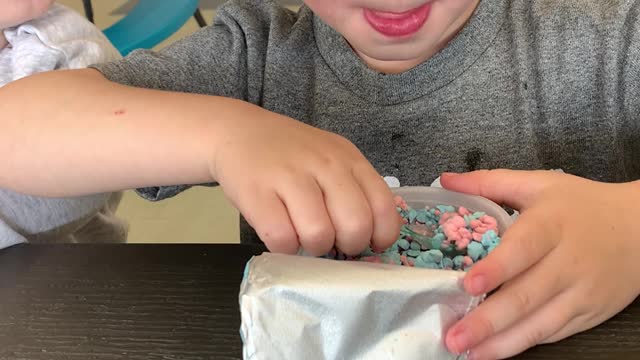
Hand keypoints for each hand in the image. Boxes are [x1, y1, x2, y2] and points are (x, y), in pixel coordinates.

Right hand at [212, 103, 399, 255]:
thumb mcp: (332, 160)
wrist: (238, 131)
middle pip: (355, 226)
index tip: (367, 244)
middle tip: (332, 241)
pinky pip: (282, 239)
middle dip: (347, 246)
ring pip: (319, 235)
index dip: (380, 237)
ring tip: (302, 235)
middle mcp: (325, 165)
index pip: (384, 207)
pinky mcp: (256, 192)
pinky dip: (284, 248)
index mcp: (349, 159)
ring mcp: (290, 176)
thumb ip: (354, 191)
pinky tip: (281, 235)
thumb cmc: (290, 155)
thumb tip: (370, 241)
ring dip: (313, 247)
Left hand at [440, 170, 639, 358]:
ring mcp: (580, 293)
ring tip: (468, 353)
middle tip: (454, 336)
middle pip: (527, 295)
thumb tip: (445, 181)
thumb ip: (489, 183)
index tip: (468, 284)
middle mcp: (567, 262)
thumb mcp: (539, 185)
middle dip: (488, 320)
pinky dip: (523, 344)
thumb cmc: (582, 206)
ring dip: (501, 342)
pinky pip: (553, 334)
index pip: (523, 248)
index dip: (497, 268)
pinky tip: (494, 351)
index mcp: (552, 225)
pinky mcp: (589, 315)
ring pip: (540, 324)